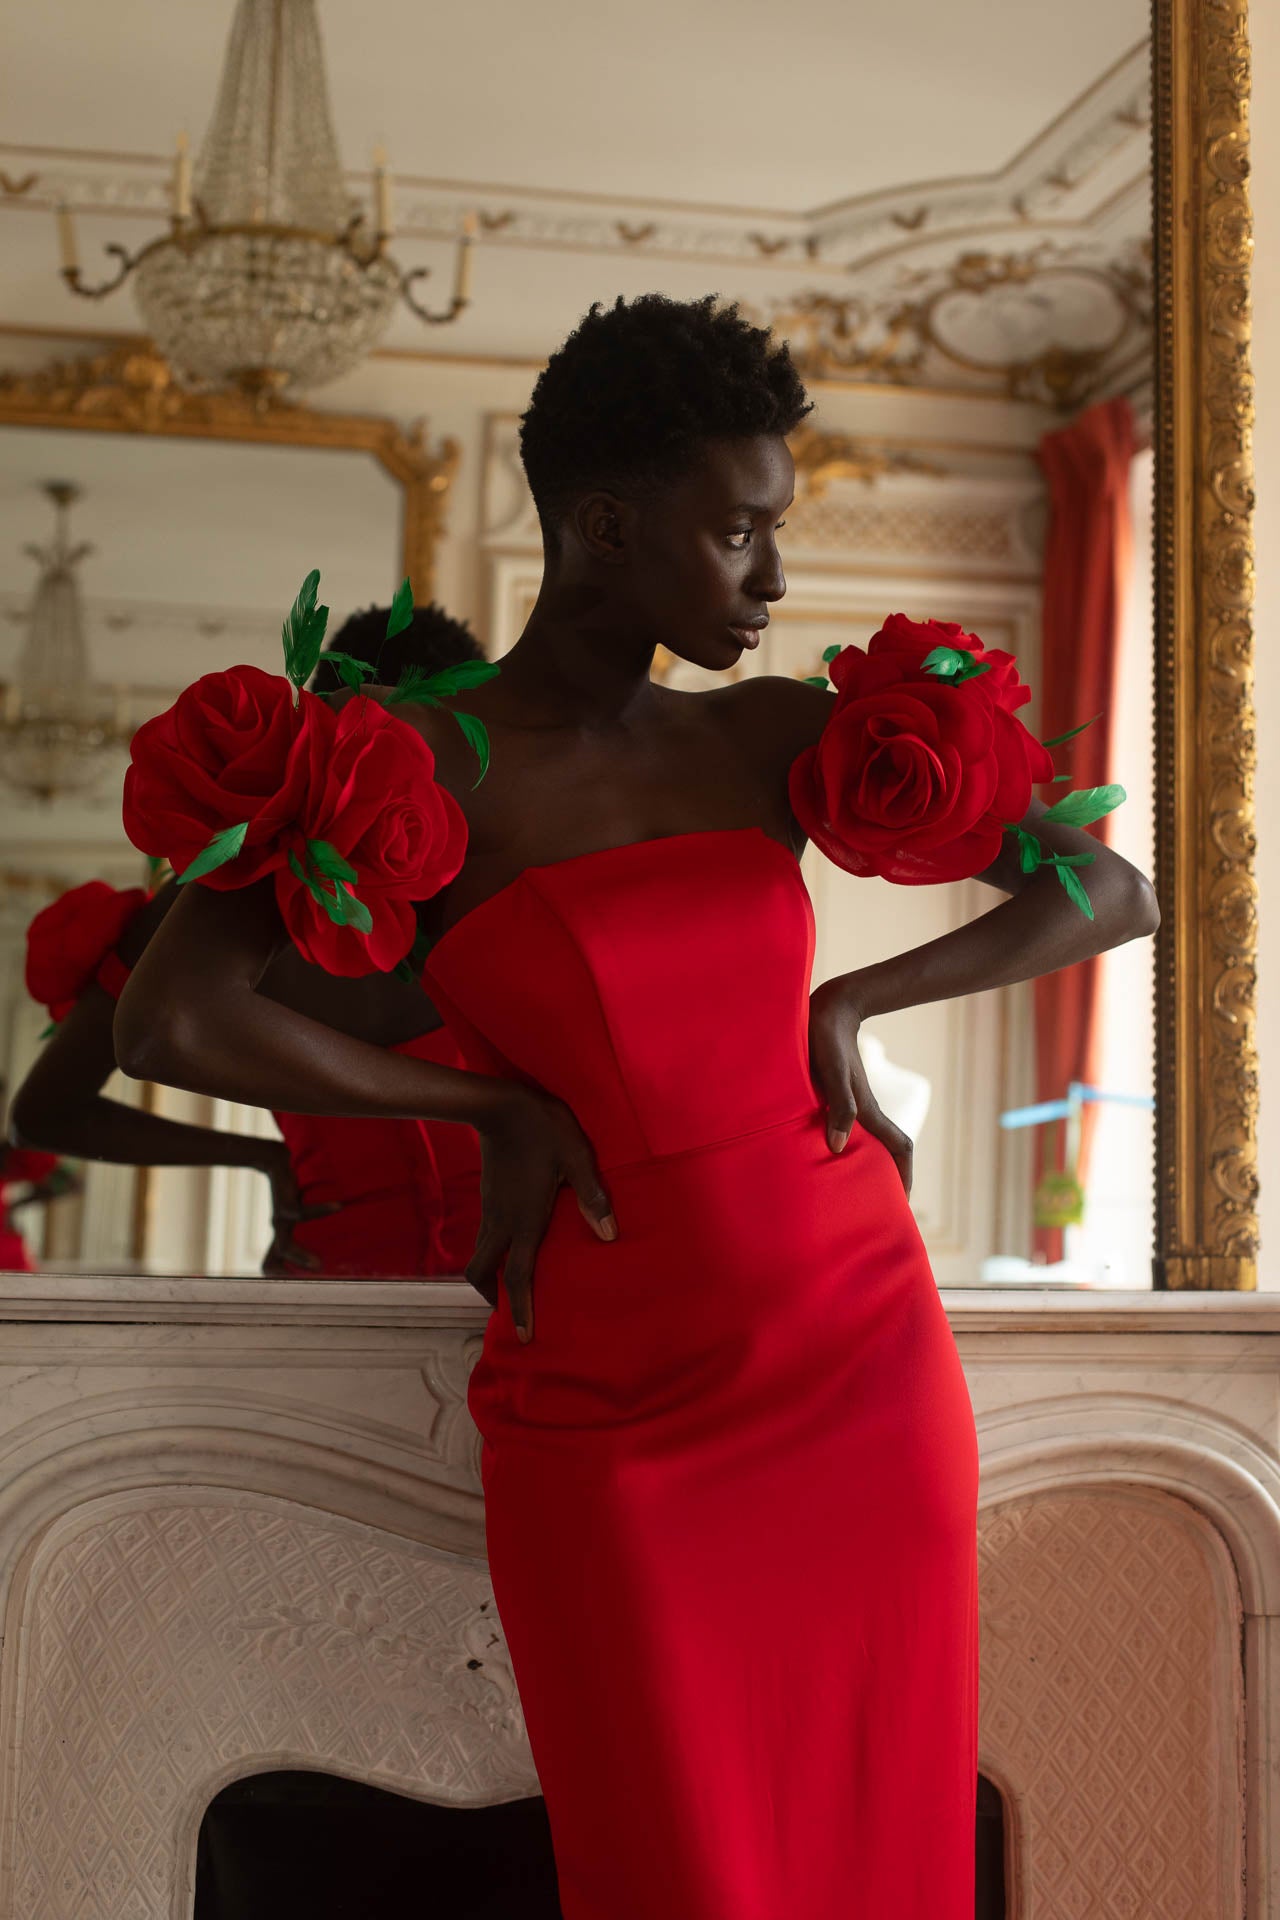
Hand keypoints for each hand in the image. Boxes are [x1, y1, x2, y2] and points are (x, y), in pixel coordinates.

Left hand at [258, 1142, 341, 1274]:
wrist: (275, 1162)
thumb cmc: (293, 1189)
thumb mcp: (299, 1210)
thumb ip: (310, 1228)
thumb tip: (333, 1242)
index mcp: (281, 1236)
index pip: (270, 1266)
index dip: (281, 1279)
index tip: (306, 1288)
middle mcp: (279, 1231)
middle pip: (277, 1262)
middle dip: (294, 1275)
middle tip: (317, 1285)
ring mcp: (279, 1219)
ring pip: (285, 1246)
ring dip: (301, 1257)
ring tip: (319, 1265)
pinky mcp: (284, 1201)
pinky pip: (299, 1213)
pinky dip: (320, 1211)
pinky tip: (339, 1207)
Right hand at [467, 1085, 615, 1342]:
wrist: (500, 1103)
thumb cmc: (545, 1129)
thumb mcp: (577, 1158)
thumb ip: (592, 1196)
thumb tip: (609, 1236)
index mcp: (525, 1220)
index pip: (518, 1275)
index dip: (520, 1308)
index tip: (522, 1336)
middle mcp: (502, 1221)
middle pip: (482, 1273)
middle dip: (494, 1297)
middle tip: (511, 1311)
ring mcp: (491, 1208)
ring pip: (481, 1254)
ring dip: (492, 1275)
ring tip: (512, 1285)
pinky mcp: (488, 1196)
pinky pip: (486, 1236)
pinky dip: (495, 1252)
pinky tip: (514, 1244)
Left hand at [808, 978, 913, 1196]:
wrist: (828, 1007)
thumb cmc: (826, 1039)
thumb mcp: (831, 1072)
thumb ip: (839, 1106)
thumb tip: (838, 1148)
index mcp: (867, 1109)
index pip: (899, 1147)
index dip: (904, 1175)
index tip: (902, 1203)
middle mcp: (863, 1108)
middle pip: (886, 1148)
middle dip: (887, 1177)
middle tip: (877, 1205)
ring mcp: (852, 1100)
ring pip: (866, 1138)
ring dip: (866, 1162)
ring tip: (851, 1187)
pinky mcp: (836, 1091)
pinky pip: (846, 1124)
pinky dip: (845, 1143)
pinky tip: (825, 1149)